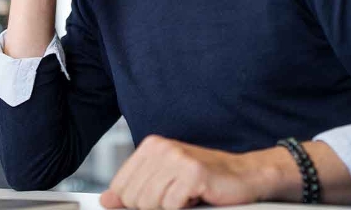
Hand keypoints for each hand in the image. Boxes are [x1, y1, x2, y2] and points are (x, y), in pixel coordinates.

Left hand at [99, 136, 298, 209]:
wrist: (243, 177)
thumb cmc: (205, 180)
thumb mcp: (164, 182)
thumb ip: (134, 189)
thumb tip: (107, 199)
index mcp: (151, 147)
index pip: (120, 187)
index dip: (134, 203)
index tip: (156, 199)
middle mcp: (161, 148)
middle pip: (133, 198)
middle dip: (154, 207)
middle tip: (176, 199)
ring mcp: (176, 158)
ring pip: (149, 204)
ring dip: (170, 208)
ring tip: (186, 197)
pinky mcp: (192, 173)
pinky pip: (171, 206)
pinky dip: (184, 208)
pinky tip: (197, 197)